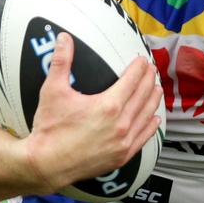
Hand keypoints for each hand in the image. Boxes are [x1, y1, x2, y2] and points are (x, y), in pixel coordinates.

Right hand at [22, 32, 162, 192]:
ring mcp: (124, 142)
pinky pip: (144, 138)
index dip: (139, 68)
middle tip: (151, 70)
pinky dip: (151, 126)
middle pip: (143, 95)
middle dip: (149, 80)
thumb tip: (63, 38)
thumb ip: (61, 61)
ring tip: (156, 89)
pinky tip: (154, 119)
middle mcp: (122, 123)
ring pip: (147, 115)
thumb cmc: (50, 128)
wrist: (47, 164)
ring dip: (153, 100)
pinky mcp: (122, 156)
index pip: (132, 80)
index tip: (142, 60)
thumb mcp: (52, 91)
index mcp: (109, 105)